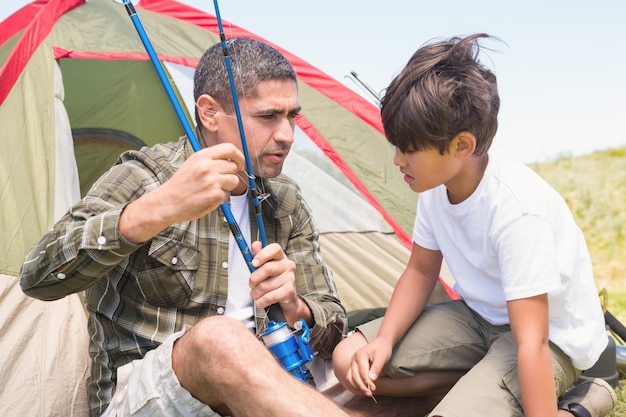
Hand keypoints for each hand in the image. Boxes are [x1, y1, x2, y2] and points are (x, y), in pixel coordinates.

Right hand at [120, 143, 243, 243]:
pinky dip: (220, 198)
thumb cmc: (180, 184)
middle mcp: (208, 166)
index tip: (239, 163)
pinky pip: (227, 195)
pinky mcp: (215, 195)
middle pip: (233, 166)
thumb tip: (231, 159)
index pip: (229, 148)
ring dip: (226, 187)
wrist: (168, 202)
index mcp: (202, 156)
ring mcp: (212, 181)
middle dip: (230, 174)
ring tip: (211, 189)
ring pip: (234, 181)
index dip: (239, 156)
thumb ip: (211, 159)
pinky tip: (207, 197)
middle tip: (218, 181)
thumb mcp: (193, 163)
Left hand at [249, 241, 309, 325]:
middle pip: (266, 268)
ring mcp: (290, 278)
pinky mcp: (289, 291)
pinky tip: (261, 301)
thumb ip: (260, 256)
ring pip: (264, 286)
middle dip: (253, 279)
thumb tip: (255, 244)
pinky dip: (261, 301)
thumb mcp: (266, 268)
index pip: (274, 249)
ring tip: (256, 295)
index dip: (262, 254)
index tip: (253, 263)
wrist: (289, 300)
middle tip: (251, 284)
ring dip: (255, 293)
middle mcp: (288, 266)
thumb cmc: (275, 282)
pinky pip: (268, 297)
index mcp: (281, 257)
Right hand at [347, 337, 392, 396]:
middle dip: (362, 386)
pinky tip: (364, 387)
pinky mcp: (354, 366)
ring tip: (367, 392)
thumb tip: (372, 379)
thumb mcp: (382, 357)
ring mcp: (353, 362)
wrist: (381, 343)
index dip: (367, 381)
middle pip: (354, 376)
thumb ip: (376, 368)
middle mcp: (354, 358)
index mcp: (360, 355)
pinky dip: (357, 383)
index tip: (373, 388)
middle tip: (370, 393)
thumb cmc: (382, 348)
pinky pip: (352, 376)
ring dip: (358, 386)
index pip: (361, 371)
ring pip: (351, 377)